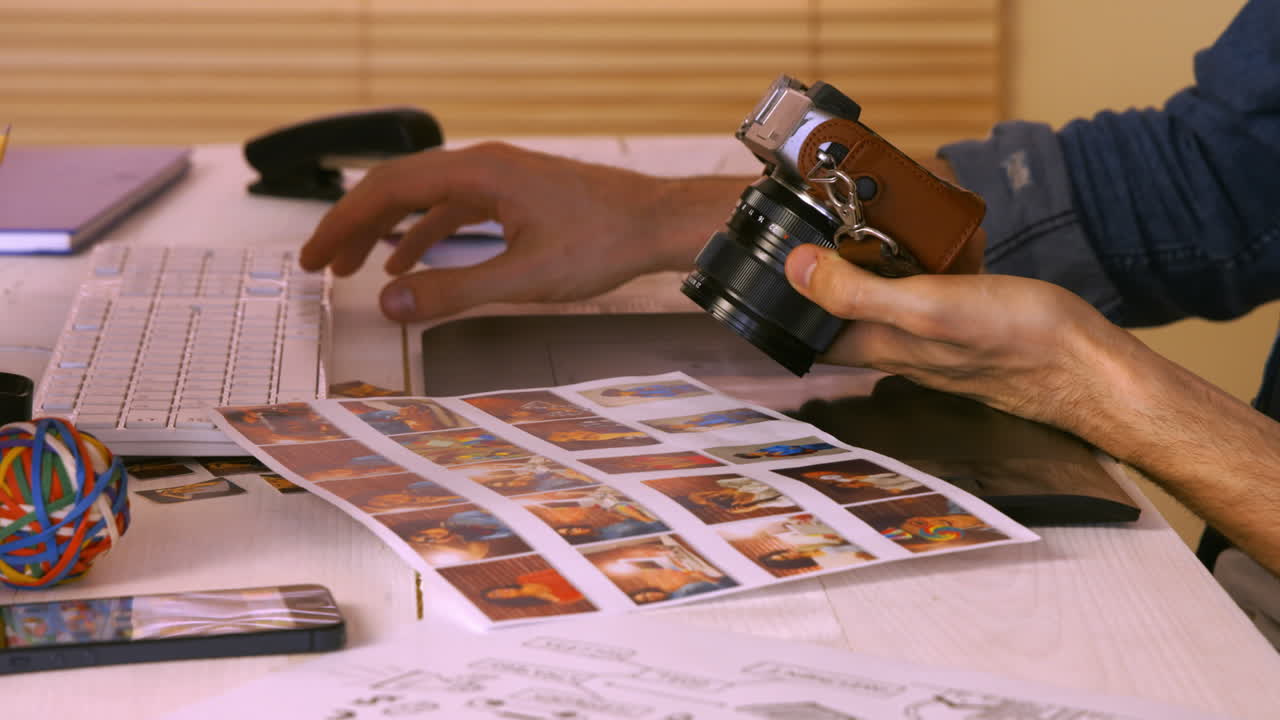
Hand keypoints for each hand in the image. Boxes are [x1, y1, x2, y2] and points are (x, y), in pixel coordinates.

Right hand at [301, 142, 742, 321]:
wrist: (657, 222)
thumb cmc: (603, 242)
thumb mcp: (522, 278)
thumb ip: (453, 291)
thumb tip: (391, 303)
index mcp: (478, 174)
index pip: (388, 191)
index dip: (342, 223)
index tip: (311, 254)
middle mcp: (483, 165)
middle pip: (397, 188)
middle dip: (353, 226)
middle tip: (317, 264)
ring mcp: (499, 176)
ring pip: (423, 198)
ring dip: (385, 231)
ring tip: (353, 268)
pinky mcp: (515, 192)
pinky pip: (453, 208)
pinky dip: (424, 233)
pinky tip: (413, 261)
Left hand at [783, 243, 1136, 435]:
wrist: (1087, 364)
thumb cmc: (1014, 342)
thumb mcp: (926, 306)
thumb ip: (858, 292)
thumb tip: (796, 269)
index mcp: (877, 345)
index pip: (809, 327)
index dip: (789, 294)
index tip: (785, 251)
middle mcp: (897, 343)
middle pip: (848, 298)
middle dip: (844, 258)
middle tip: (850, 216)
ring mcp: (932, 332)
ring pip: (893, 286)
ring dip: (894, 251)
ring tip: (905, 218)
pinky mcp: (965, 320)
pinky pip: (937, 284)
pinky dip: (940, 259)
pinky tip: (958, 241)